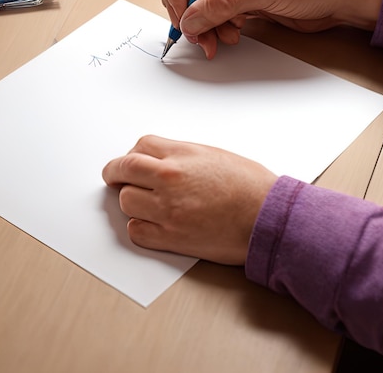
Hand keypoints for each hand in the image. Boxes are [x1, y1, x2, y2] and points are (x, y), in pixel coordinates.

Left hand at [102, 135, 276, 264]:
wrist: (267, 217)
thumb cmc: (250, 185)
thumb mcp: (214, 155)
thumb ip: (182, 155)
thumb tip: (160, 160)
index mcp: (181, 154)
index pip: (139, 146)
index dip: (132, 154)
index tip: (129, 161)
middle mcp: (170, 177)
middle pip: (124, 170)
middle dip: (116, 173)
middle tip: (114, 177)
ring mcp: (167, 208)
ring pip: (126, 200)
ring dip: (131, 200)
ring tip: (142, 201)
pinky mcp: (171, 236)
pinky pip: (136, 230)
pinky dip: (139, 226)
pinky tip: (150, 222)